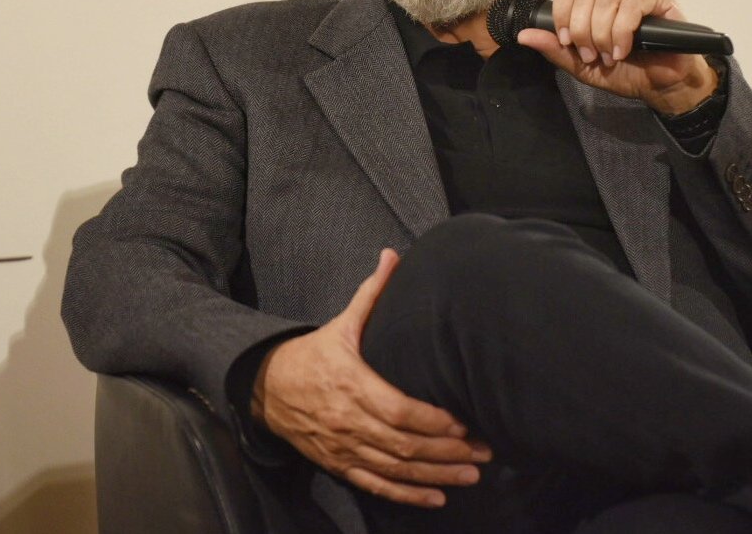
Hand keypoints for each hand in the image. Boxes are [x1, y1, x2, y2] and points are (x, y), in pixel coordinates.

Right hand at [250, 249, 491, 506]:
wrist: (266, 388)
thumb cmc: (313, 355)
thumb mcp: (341, 324)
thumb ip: (371, 294)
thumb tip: (393, 255)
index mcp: (351, 384)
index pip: (396, 410)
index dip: (430, 420)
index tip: (462, 422)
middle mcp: (348, 421)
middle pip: (403, 444)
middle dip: (447, 451)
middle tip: (484, 452)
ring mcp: (343, 447)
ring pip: (395, 468)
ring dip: (436, 475)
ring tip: (471, 474)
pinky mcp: (339, 465)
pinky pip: (375, 485)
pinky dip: (407, 495)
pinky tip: (436, 497)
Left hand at [518, 0, 718, 114]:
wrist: (662, 85)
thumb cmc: (627, 72)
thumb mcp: (583, 66)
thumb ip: (556, 50)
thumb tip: (524, 36)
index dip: (563, 15)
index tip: (568, 43)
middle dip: (583, 31)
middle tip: (593, 55)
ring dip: (603, 34)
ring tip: (611, 56)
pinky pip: (632, 4)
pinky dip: (622, 31)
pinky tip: (623, 49)